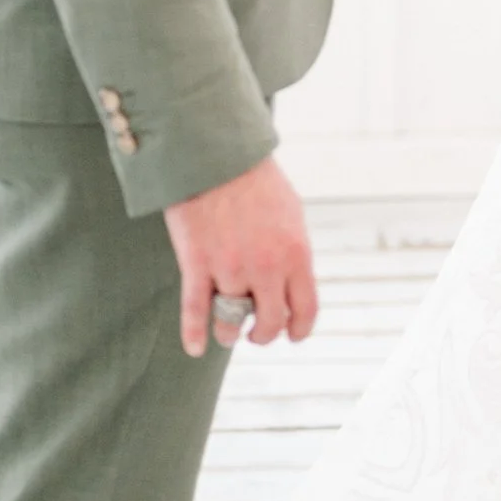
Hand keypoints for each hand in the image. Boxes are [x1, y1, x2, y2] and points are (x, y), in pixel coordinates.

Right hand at [164, 156, 316, 357]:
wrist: (216, 153)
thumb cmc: (255, 180)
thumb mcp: (291, 213)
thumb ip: (294, 251)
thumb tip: (295, 282)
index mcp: (296, 253)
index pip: (306, 310)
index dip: (299, 329)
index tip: (291, 335)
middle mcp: (266, 266)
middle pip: (270, 323)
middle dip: (264, 334)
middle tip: (255, 332)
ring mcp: (230, 267)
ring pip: (231, 322)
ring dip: (230, 333)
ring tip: (227, 333)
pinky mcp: (197, 263)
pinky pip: (195, 310)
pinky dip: (194, 334)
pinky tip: (195, 348)